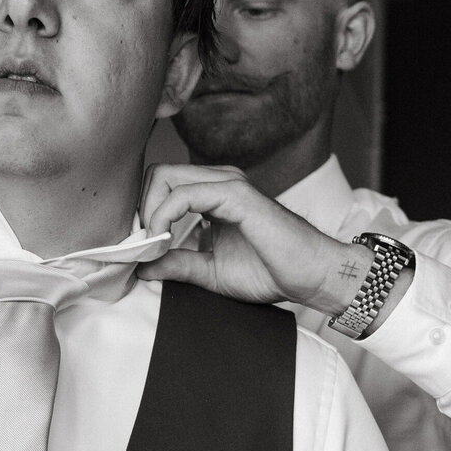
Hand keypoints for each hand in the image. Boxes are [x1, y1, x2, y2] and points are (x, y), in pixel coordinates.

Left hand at [142, 163, 379, 316]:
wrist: (310, 275)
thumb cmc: (271, 272)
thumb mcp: (211, 272)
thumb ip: (178, 265)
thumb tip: (141, 267)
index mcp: (213, 195)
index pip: (162, 185)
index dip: (144, 214)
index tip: (142, 248)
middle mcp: (219, 181)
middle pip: (157, 175)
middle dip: (139, 209)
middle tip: (143, 245)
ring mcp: (228, 184)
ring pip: (164, 177)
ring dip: (148, 213)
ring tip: (153, 246)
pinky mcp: (236, 195)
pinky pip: (184, 195)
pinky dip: (164, 217)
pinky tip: (164, 242)